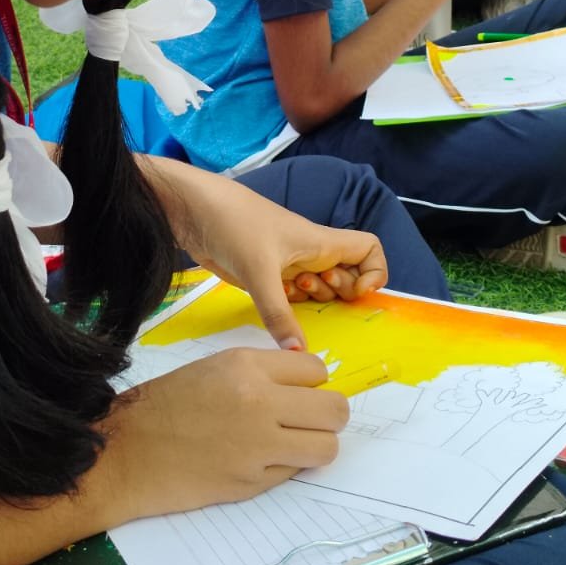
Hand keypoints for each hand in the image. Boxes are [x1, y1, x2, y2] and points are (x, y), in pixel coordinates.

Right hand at [103, 346, 349, 518]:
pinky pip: (296, 472)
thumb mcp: (215, 368)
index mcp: (247, 366)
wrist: (127, 452)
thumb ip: (263, 373)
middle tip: (309, 422)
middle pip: (335, 409)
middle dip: (329, 416)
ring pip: (327, 447)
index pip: (317, 370)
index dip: (312, 384)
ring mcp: (258, 445)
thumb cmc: (166, 404)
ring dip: (317, 445)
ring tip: (295, 444)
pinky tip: (261, 461)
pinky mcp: (253, 481)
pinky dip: (287, 467)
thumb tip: (309, 384)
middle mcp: (259, 401)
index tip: (299, 393)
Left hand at [147, 162, 387, 348]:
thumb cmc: (234, 225)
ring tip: (288, 291)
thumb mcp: (258, 272)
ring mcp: (287, 264)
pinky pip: (290, 296)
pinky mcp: (265, 274)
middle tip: (307, 290)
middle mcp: (309, 253)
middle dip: (335, 293)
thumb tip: (298, 354)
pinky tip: (269, 300)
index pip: (369, 249)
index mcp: (320, 242)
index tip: (355, 293)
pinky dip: (287, 305)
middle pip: (345, 277)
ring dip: (309, 300)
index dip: (373, 272)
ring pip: (316, 289)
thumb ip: (279, 314)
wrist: (192, 211)